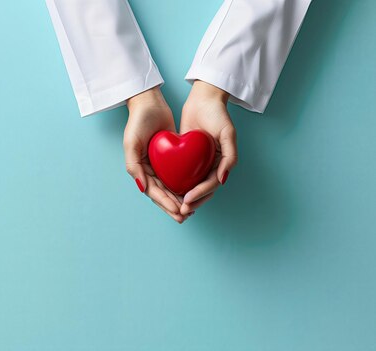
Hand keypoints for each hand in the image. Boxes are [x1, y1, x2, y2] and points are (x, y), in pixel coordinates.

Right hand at [124, 87, 189, 222]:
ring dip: (178, 199)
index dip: (164, 202)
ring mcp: (159, 164)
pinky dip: (183, 185)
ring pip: (169, 187)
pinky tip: (192, 191)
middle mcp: (148, 169)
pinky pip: (176, 175)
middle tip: (185, 216)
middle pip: (161, 193)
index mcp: (138, 168)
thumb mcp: (131, 143)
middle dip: (172, 206)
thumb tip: (142, 188)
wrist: (149, 103)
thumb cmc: (138, 121)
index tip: (178, 211)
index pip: (152, 191)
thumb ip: (133, 166)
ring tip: (189, 210)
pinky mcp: (169, 157)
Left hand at [179, 80, 237, 215]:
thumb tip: (223, 180)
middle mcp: (211, 165)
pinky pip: (180, 174)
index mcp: (222, 163)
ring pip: (190, 185)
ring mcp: (198, 162)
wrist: (203, 99)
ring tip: (173, 208)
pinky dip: (175, 184)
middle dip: (192, 202)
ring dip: (183, 198)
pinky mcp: (186, 157)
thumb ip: (230, 157)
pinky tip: (165, 191)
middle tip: (180, 211)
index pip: (211, 184)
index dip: (200, 194)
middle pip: (201, 190)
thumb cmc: (218, 115)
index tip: (187, 200)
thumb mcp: (228, 133)